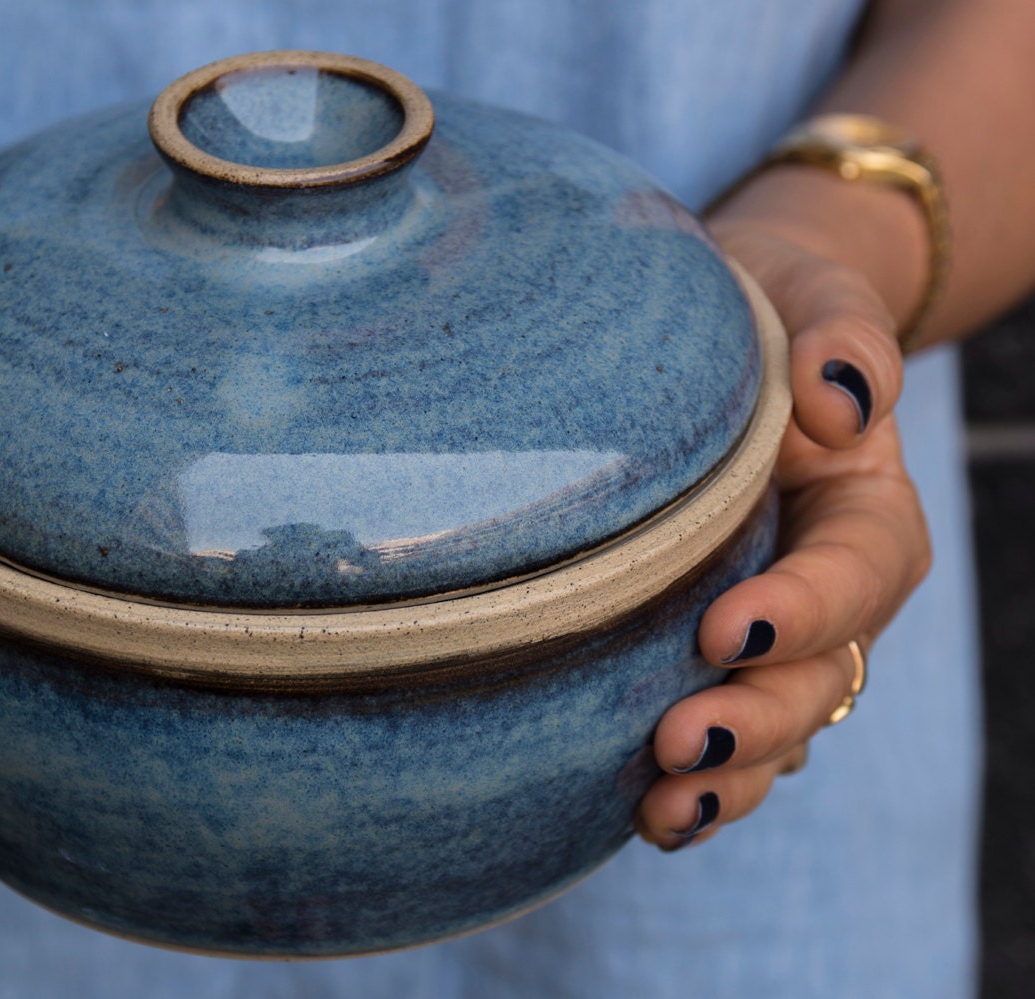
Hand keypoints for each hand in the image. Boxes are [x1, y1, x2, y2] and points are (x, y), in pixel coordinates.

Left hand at [634, 222, 930, 849]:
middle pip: (821, 676)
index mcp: (861, 510)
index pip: (858, 572)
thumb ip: (841, 336)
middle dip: (757, 718)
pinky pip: (725, 737)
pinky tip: (644, 815)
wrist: (716, 339)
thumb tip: (843, 401)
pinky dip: (697, 784)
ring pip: (776, 728)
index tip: (727, 626)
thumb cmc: (761, 312)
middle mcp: (826, 589)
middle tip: (680, 739)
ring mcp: (773, 635)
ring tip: (663, 811)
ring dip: (728, 777)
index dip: (806, 610)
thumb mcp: (808, 297)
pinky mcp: (709, 658)